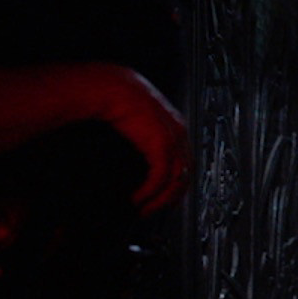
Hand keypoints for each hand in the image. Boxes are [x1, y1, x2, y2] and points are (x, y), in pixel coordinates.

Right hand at [99, 69, 191, 215]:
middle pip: (186, 175)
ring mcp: (173, 139)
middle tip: (152, 211)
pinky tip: (137, 199)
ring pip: (177, 180)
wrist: (112, 88)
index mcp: (175, 127)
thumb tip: (135, 161)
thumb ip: (142, 141)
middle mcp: (179, 133)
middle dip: (170, 198)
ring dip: (160, 200)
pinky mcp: (161, 144)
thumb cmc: (118, 100)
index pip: (185, 163)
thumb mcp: (135, 124)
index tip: (163, 199)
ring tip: (143, 210)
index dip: (176, 184)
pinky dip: (150, 192)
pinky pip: (161, 177)